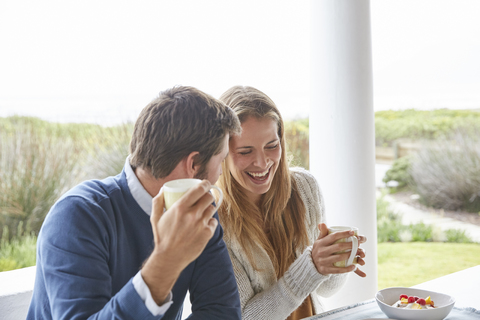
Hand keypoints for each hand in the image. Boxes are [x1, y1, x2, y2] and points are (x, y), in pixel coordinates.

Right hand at [141, 180, 217, 303]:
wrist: (169, 258)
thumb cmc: (162, 237)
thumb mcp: (155, 217)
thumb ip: (158, 201)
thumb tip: (163, 190)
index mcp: (180, 208)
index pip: (199, 189)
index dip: (204, 184)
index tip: (205, 184)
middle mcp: (192, 215)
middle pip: (209, 197)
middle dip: (207, 195)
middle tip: (204, 197)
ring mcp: (201, 224)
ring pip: (212, 208)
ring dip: (209, 207)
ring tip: (204, 210)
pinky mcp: (207, 234)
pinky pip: (213, 222)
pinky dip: (209, 221)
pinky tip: (204, 223)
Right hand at [311, 223, 366, 277]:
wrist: (311, 264)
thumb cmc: (319, 249)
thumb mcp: (319, 241)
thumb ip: (322, 232)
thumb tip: (322, 223)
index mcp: (321, 243)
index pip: (333, 236)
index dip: (343, 234)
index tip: (352, 232)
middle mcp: (321, 251)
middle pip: (338, 247)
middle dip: (350, 245)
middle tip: (358, 243)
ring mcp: (323, 261)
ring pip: (339, 258)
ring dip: (350, 255)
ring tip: (358, 253)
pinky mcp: (325, 270)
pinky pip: (338, 270)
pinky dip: (347, 269)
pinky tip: (354, 266)